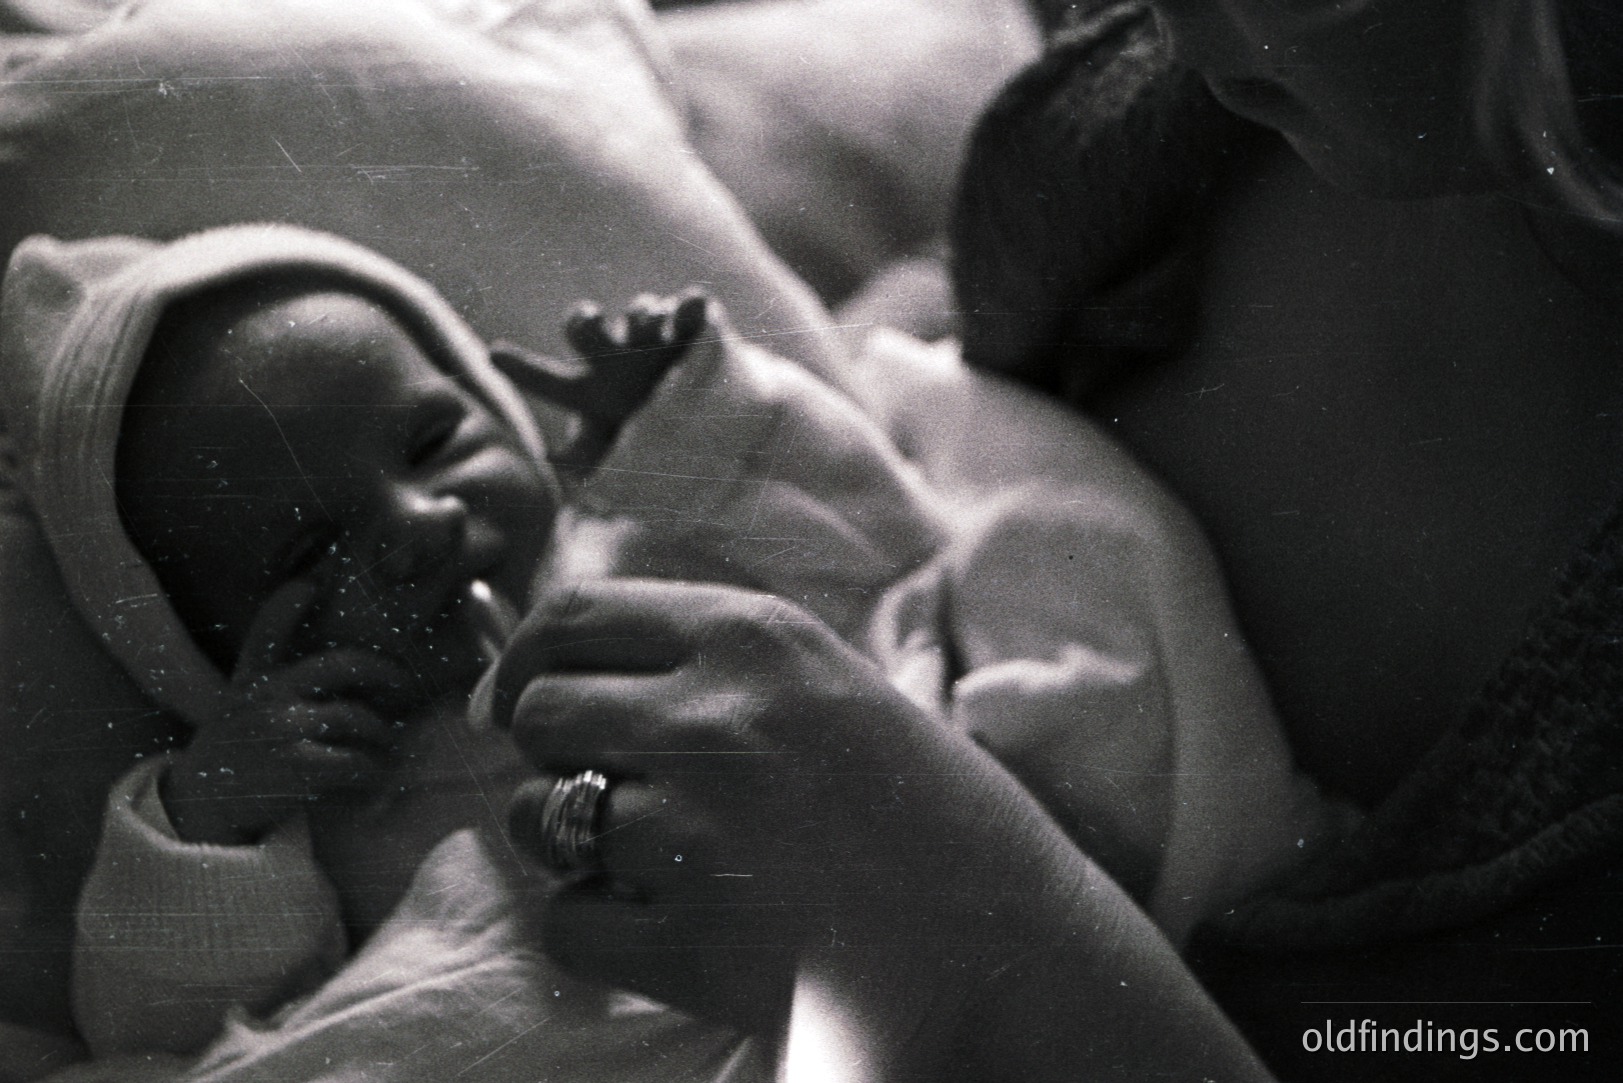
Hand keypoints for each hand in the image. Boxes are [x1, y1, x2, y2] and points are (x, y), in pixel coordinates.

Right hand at [163, 580, 417, 845]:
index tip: (308, 585)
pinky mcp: (298, 766)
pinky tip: (376, 774)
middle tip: (404, 682)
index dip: (285, 606)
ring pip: (356, 717)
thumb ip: (264, 665)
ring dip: (381, 734)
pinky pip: (355, 760)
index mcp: (252, 682)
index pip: (266, 633)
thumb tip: (301, 613)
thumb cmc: (233, 750)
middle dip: (383, 671)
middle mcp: (266, 698)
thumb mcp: (237, 701)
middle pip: (340, 667)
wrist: (200, 808)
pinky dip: (372, 768)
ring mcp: (282, 729)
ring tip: (389, 744)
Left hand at [487, 578, 1057, 1029]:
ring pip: (535, 815)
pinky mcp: (688, 942)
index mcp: (758, 640)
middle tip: (601, 781)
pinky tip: (662, 921)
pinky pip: (566, 920)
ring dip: (565, 836)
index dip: (523, 658)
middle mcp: (714, 721)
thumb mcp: (835, 685)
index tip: (514, 696)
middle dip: (549, 749)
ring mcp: (695, 833)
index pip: (573, 616)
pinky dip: (596, 925)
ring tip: (645, 854)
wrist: (1009, 948)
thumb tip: (569, 665)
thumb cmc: (932, 813)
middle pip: (539, 712)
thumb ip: (715, 662)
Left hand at [489, 293, 706, 476]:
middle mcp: (615, 355)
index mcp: (588, 388)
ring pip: (640, 312)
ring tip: (651, 326)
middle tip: (589, 322)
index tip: (495, 355)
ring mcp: (654, 339)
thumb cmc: (644, 437)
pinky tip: (692, 306)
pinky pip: (691, 306)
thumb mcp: (612, 452)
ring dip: (642, 314)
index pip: (549, 380)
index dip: (523, 369)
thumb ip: (584, 460)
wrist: (702, 423)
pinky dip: (690, 304)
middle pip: (586, 330)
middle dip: (584, 322)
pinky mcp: (693, 328)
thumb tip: (554, 468)